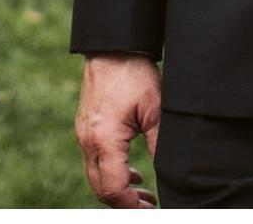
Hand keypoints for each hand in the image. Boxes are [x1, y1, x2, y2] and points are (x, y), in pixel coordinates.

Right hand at [76, 54, 161, 207]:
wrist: (112, 45)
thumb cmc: (134, 73)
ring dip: (118, 189)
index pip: (113, 189)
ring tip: (144, 195)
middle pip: (100, 188)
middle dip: (124, 204)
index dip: (131, 206)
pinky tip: (133, 173)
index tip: (152, 209)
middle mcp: (88, 139)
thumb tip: (169, 176)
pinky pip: (93, 160)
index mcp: (104, 139)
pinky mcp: (84, 126)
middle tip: (150, 206)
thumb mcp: (155, 111)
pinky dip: (111, 173)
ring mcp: (83, 132)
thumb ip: (159, 147)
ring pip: (95, 176)